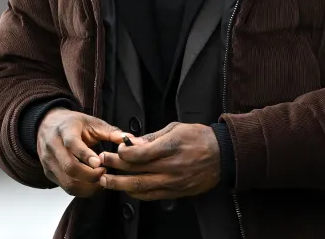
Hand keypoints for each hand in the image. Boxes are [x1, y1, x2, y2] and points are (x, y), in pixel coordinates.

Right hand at [36, 108, 124, 196]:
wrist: (48, 124)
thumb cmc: (73, 124)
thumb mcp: (92, 122)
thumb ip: (111, 132)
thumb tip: (130, 140)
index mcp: (65, 130)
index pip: (72, 144)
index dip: (86, 155)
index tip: (99, 164)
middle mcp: (53, 146)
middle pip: (69, 167)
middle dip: (90, 175)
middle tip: (104, 172)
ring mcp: (48, 162)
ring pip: (67, 182)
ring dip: (87, 186)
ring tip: (101, 181)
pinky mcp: (49, 173)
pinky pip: (65, 187)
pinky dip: (81, 190)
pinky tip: (92, 184)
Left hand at [98, 122, 220, 200]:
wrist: (223, 155)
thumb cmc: (200, 137)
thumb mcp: (176, 128)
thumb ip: (153, 137)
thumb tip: (133, 142)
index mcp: (170, 147)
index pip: (139, 155)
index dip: (122, 153)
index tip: (115, 149)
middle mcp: (170, 167)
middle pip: (135, 172)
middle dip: (114, 168)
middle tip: (101, 163)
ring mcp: (172, 182)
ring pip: (140, 187)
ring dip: (119, 185)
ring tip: (106, 181)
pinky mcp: (175, 192)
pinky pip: (151, 196)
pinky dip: (136, 193)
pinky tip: (126, 189)